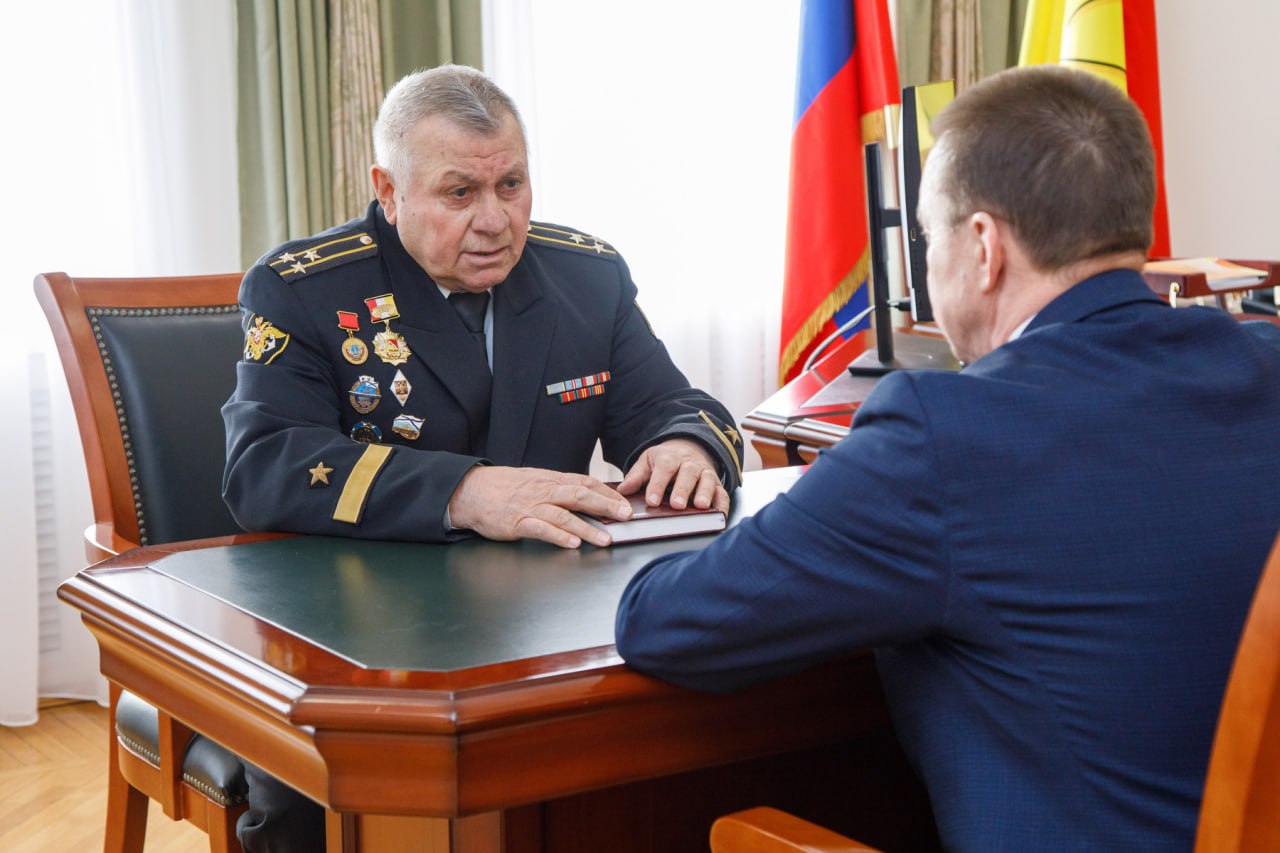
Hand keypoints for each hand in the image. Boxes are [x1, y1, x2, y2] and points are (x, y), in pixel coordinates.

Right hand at [447, 466, 631, 547]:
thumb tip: (585, 495)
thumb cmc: (504, 488)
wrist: (472, 491)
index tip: (624, 502)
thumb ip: (558, 488)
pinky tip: (572, 543)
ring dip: (587, 527)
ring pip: (564, 515)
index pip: (585, 482)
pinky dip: (558, 536)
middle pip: (579, 495)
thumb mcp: (535, 481)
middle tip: (625, 516)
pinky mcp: (517, 522)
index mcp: (550, 480)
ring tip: (605, 539)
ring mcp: (531, 507)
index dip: (607, 492)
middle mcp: (544, 491)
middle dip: (605, 506)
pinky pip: (541, 529)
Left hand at [617, 438, 728, 513]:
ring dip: (705, 493)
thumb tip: (622, 491)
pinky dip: (723, 504)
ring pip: (707, 481)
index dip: (657, 485)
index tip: (652, 501)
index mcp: (669, 457)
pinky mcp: (716, 484)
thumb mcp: (647, 462)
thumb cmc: (665, 460)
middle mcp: (689, 463)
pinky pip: (722, 493)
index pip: (664, 468)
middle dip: (683, 489)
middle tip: (677, 505)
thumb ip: (636, 476)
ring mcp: (705, 473)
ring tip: (700, 507)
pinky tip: (719, 515)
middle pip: (688, 474)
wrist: (687, 448)